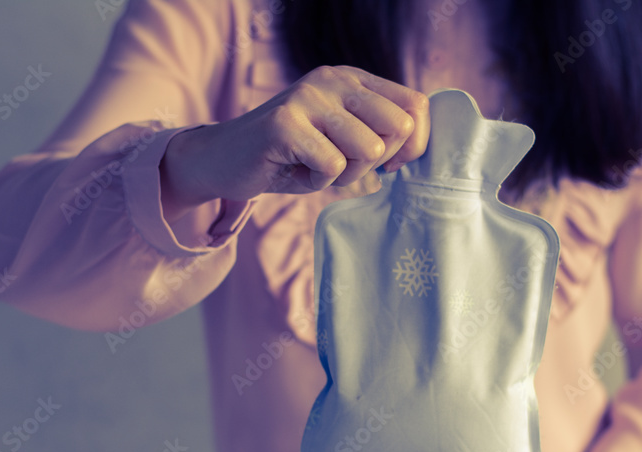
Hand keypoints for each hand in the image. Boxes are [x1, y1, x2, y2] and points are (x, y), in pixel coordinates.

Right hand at [160, 65, 429, 204]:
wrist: (222, 160)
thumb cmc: (289, 157)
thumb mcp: (341, 139)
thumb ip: (378, 133)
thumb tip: (419, 147)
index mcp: (351, 78)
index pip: (415, 105)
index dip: (414, 144)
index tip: (389, 165)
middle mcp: (332, 80)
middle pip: (398, 127)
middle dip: (376, 161)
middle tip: (341, 166)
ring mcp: (308, 98)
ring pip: (368, 149)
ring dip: (344, 175)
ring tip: (313, 167)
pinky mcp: (286, 124)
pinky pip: (332, 167)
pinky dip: (317, 182)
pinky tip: (295, 172)